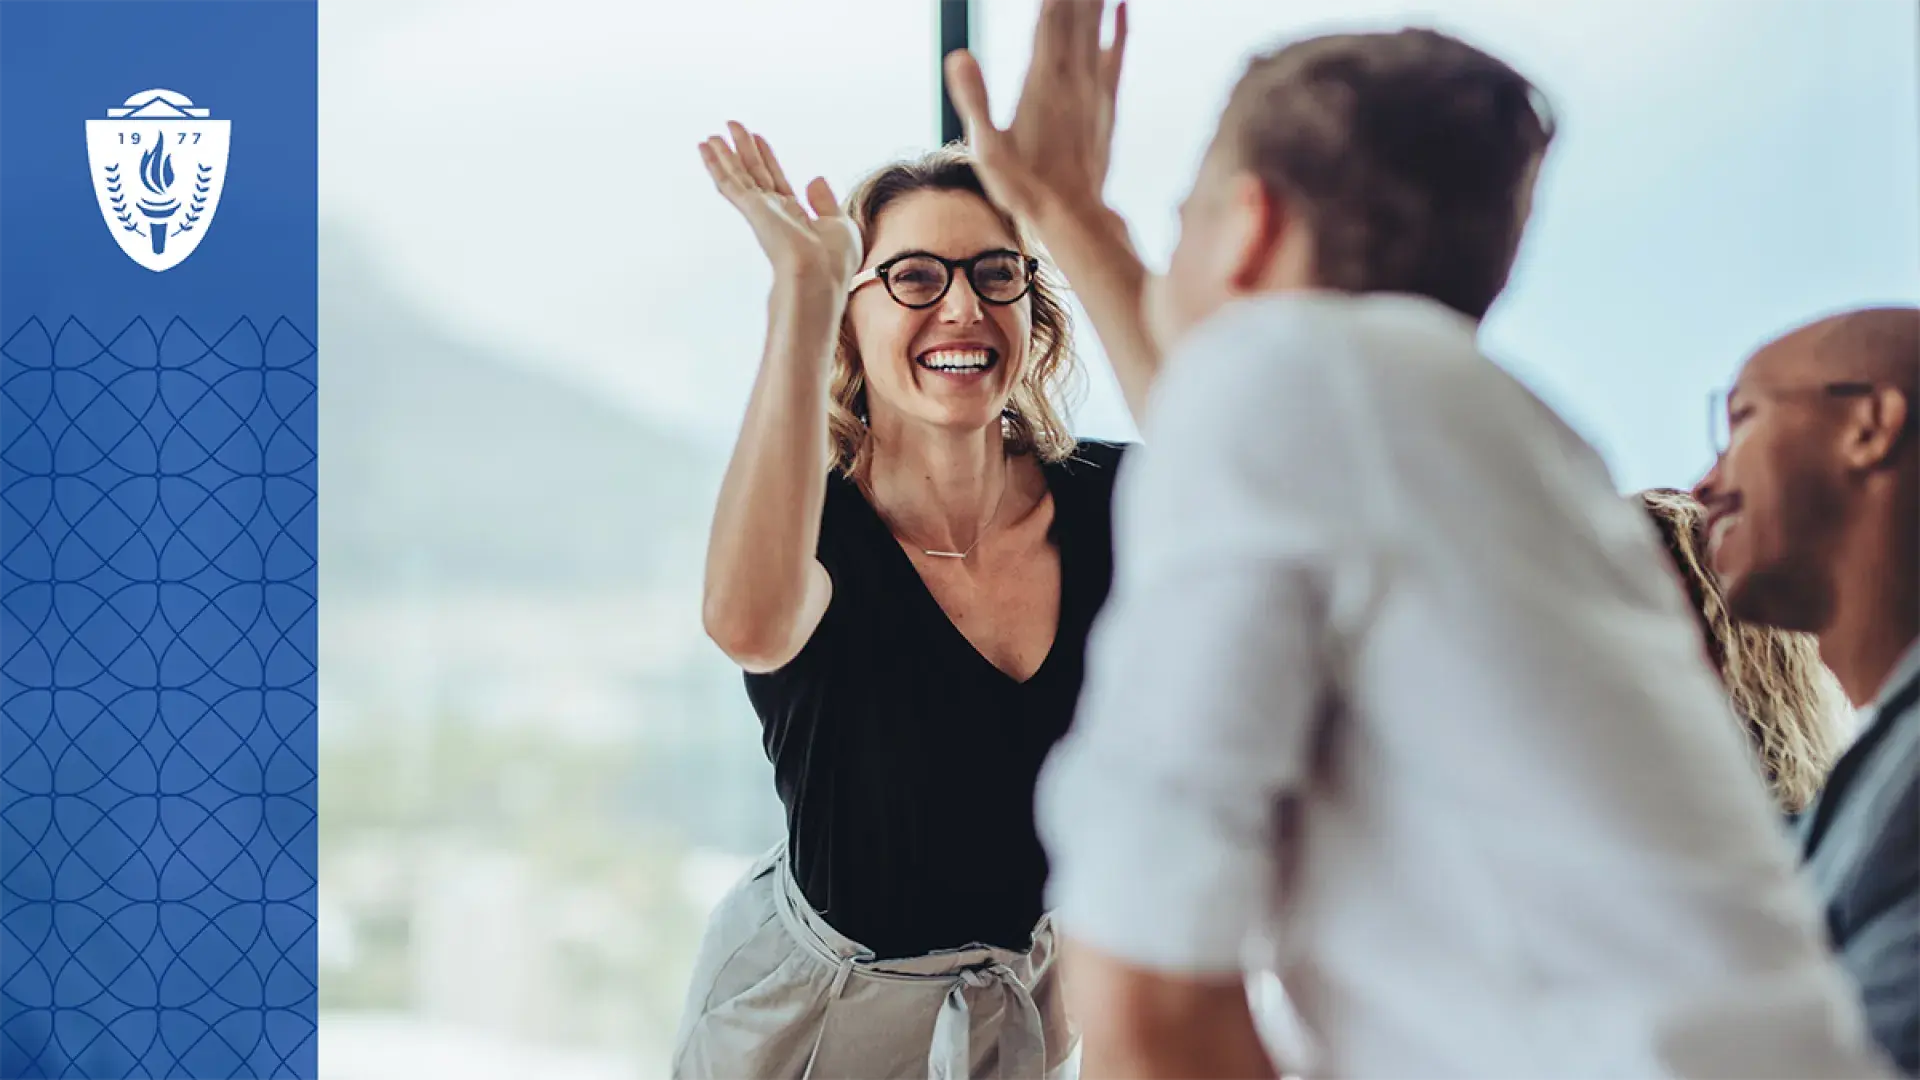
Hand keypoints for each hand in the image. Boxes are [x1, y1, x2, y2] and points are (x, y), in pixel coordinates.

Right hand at [700, 122, 862, 290]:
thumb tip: (815, 179)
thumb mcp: (840, 225)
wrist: (820, 277)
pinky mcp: (752, 209)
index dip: (767, 159)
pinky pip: (730, 182)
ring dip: (724, 155)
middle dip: (744, 150)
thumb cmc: (834, 262)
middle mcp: (774, 213)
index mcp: (795, 217)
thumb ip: (825, 202)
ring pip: (738, 176)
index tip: (758, 138)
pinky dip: (717, 164)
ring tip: (712, 136)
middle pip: (754, 173)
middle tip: (732, 126)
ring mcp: (761, 211)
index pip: (776, 181)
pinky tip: (706, 148)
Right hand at [944, 0, 1127, 225]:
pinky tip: (1124, 5)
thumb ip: (974, 100)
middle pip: (1077, 12)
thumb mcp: (987, 149)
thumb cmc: (1025, 188)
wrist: (1074, 217)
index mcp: (1042, 81)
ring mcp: (1093, 88)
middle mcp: (1073, 77)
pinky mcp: (1106, 103)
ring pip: (1098, 25)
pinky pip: (1116, 54)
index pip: (1050, 14)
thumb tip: (958, 55)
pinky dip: (1120, 26)